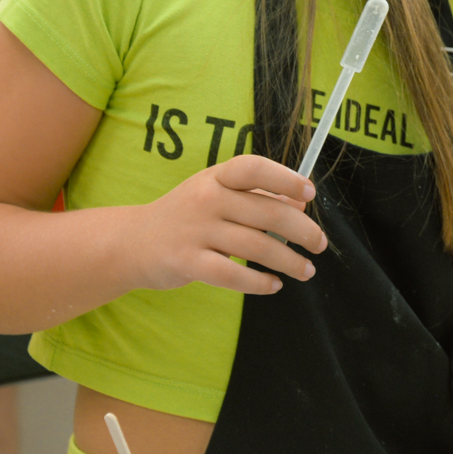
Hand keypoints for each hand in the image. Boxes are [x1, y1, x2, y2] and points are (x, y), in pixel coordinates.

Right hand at [135, 154, 328, 294]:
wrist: (131, 242)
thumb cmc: (188, 216)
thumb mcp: (217, 195)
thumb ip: (256, 198)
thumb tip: (301, 204)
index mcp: (216, 177)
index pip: (253, 168)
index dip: (285, 178)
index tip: (310, 193)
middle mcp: (206, 199)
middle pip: (267, 213)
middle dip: (303, 231)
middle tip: (320, 244)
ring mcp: (195, 230)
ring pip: (257, 247)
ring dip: (290, 261)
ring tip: (307, 270)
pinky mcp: (187, 262)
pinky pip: (232, 275)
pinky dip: (259, 283)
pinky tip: (274, 285)